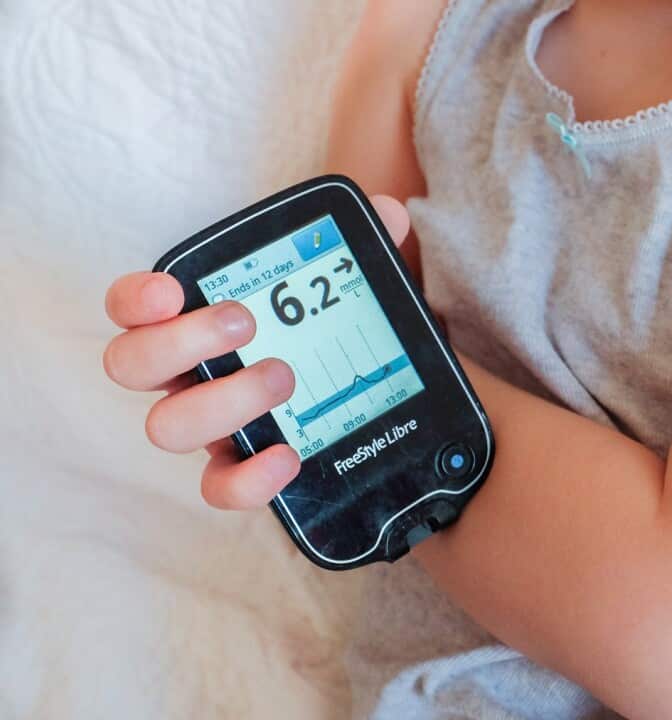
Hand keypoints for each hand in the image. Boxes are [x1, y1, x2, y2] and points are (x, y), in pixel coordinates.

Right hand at [103, 195, 412, 508]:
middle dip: (182, 341)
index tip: (170, 290)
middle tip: (245, 324)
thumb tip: (389, 213)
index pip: (135, 308)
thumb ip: (365, 246)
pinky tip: (289, 455)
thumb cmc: (339, 338)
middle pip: (132, 365)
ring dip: (223, 399)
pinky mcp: (242, 472)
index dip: (135, 300)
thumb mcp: (354, 289)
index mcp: (199, 323)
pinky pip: (221, 487)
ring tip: (284, 377)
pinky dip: (248, 478)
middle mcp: (190, 375)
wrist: (378, 403)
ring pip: (168, 426)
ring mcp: (212, 427)